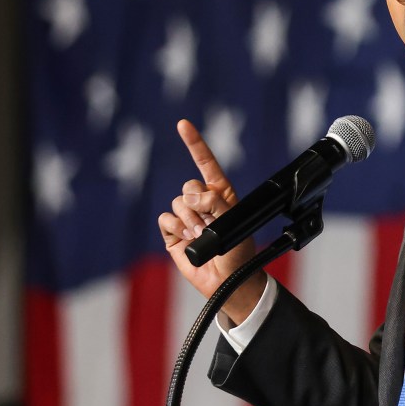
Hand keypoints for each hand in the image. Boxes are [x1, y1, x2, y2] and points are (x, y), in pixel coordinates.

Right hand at [157, 119, 266, 324]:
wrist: (227, 280)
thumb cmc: (238, 251)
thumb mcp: (235, 222)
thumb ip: (216, 203)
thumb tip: (193, 196)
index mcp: (220, 193)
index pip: (206, 163)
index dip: (195, 143)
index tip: (183, 124)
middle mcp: (202, 201)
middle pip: (188, 185)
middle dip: (198, 203)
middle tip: (210, 223)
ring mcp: (186, 217)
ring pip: (177, 203)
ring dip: (190, 220)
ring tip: (202, 236)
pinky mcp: (173, 233)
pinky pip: (166, 220)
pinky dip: (176, 229)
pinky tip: (188, 240)